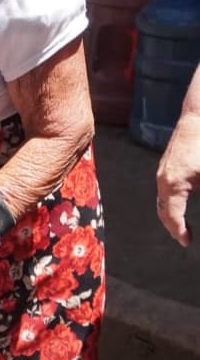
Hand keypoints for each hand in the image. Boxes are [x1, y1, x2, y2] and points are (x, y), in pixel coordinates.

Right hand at [156, 109, 199, 246]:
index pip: (172, 215)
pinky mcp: (167, 166)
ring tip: (182, 226)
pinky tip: (182, 205)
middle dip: (173, 227)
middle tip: (185, 239)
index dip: (179, 231)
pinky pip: (165, 191)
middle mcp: (163, 179)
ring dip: (171, 214)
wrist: (197, 117)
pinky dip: (171, 202)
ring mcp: (163, 172)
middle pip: (163, 210)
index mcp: (173, 183)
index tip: (187, 242)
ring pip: (162, 200)